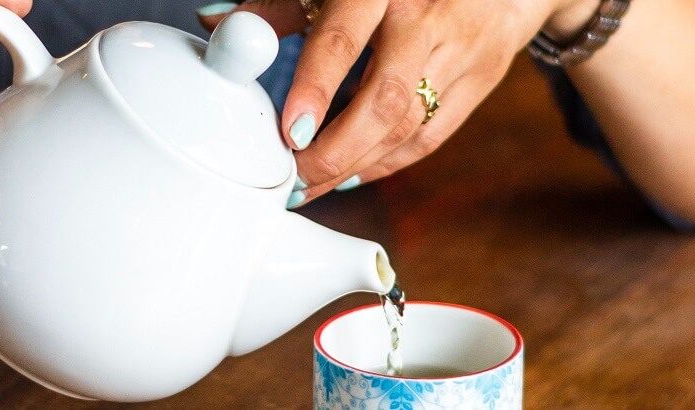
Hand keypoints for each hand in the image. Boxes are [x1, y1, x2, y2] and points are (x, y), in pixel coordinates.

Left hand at [199, 0, 588, 206]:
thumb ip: (279, 5)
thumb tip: (215, 24)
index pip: (343, 40)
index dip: (315, 88)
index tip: (291, 134)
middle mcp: (426, 19)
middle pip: (384, 100)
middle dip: (335, 152)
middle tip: (293, 181)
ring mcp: (459, 52)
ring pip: (407, 127)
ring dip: (354, 167)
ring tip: (310, 187)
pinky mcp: (479, 82)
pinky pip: (428, 139)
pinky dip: (385, 163)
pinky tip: (351, 175)